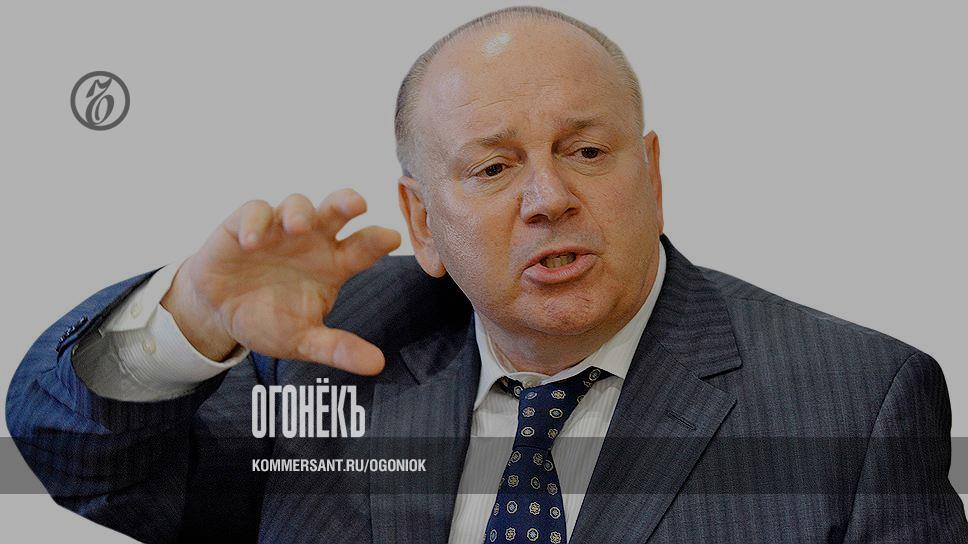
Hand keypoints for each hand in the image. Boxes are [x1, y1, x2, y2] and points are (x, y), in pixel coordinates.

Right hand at [161, 190, 400, 374]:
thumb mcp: (304, 340)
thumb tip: (377, 365)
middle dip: (347, 202)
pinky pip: (254, 212)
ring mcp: (280, 229)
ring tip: (298, 228)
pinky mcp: (246, 224)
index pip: (363, 248)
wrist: (219, 314)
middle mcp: (313, 240)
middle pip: (337, 210)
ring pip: (297, 205)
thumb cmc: (269, 320)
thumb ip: (337, 349)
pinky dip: (254, 223)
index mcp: (334, 264)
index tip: (392, 238)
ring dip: (299, 212)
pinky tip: (251, 243)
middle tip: (357, 204)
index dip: (377, 241)